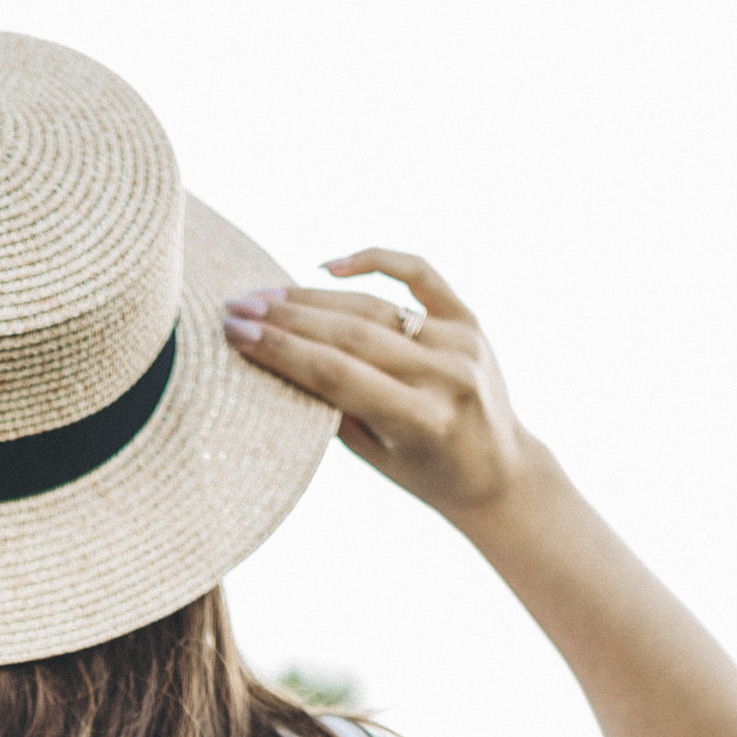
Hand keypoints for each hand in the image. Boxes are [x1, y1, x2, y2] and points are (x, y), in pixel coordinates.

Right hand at [223, 251, 538, 524]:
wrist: (500, 473)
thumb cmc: (426, 474)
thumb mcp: (375, 456)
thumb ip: (333, 407)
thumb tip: (275, 356)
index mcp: (422, 419)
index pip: (336, 374)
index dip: (281, 351)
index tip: (236, 334)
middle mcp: (446, 375)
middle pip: (349, 335)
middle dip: (285, 320)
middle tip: (236, 308)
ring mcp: (462, 343)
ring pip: (372, 307)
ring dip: (312, 299)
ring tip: (266, 296)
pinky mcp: (470, 321)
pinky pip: (419, 274)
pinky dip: (375, 262)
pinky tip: (329, 265)